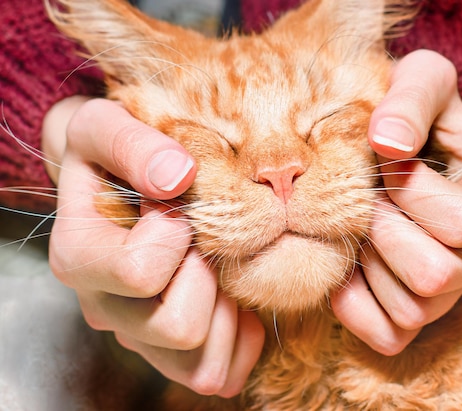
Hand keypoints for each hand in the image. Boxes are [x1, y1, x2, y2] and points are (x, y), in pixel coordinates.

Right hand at [42, 97, 264, 396]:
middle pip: (179, 328)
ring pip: (202, 365)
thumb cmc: (109, 153)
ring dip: (227, 315)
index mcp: (79, 257)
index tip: (176, 204)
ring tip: (218, 269)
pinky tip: (231, 296)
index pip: (141, 271)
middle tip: (204, 241)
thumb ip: (134, 145)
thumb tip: (178, 178)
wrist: (110, 180)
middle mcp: (104, 308)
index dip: (176, 231)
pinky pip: (218, 372)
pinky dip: (239, 338)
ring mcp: (138, 335)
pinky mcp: (169, 351)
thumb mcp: (105, 126)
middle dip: (208, 277)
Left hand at [330, 50, 461, 354]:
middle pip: (434, 275)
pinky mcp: (422, 317)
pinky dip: (355, 303)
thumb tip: (388, 145)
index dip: (405, 192)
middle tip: (365, 200)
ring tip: (361, 225)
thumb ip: (409, 99)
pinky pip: (388, 335)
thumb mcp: (419, 81)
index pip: (459, 224)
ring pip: (412, 308)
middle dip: (383, 232)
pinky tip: (350, 261)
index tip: (385, 162)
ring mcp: (459, 290)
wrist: (396, 147)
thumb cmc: (411, 113)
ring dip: (368, 264)